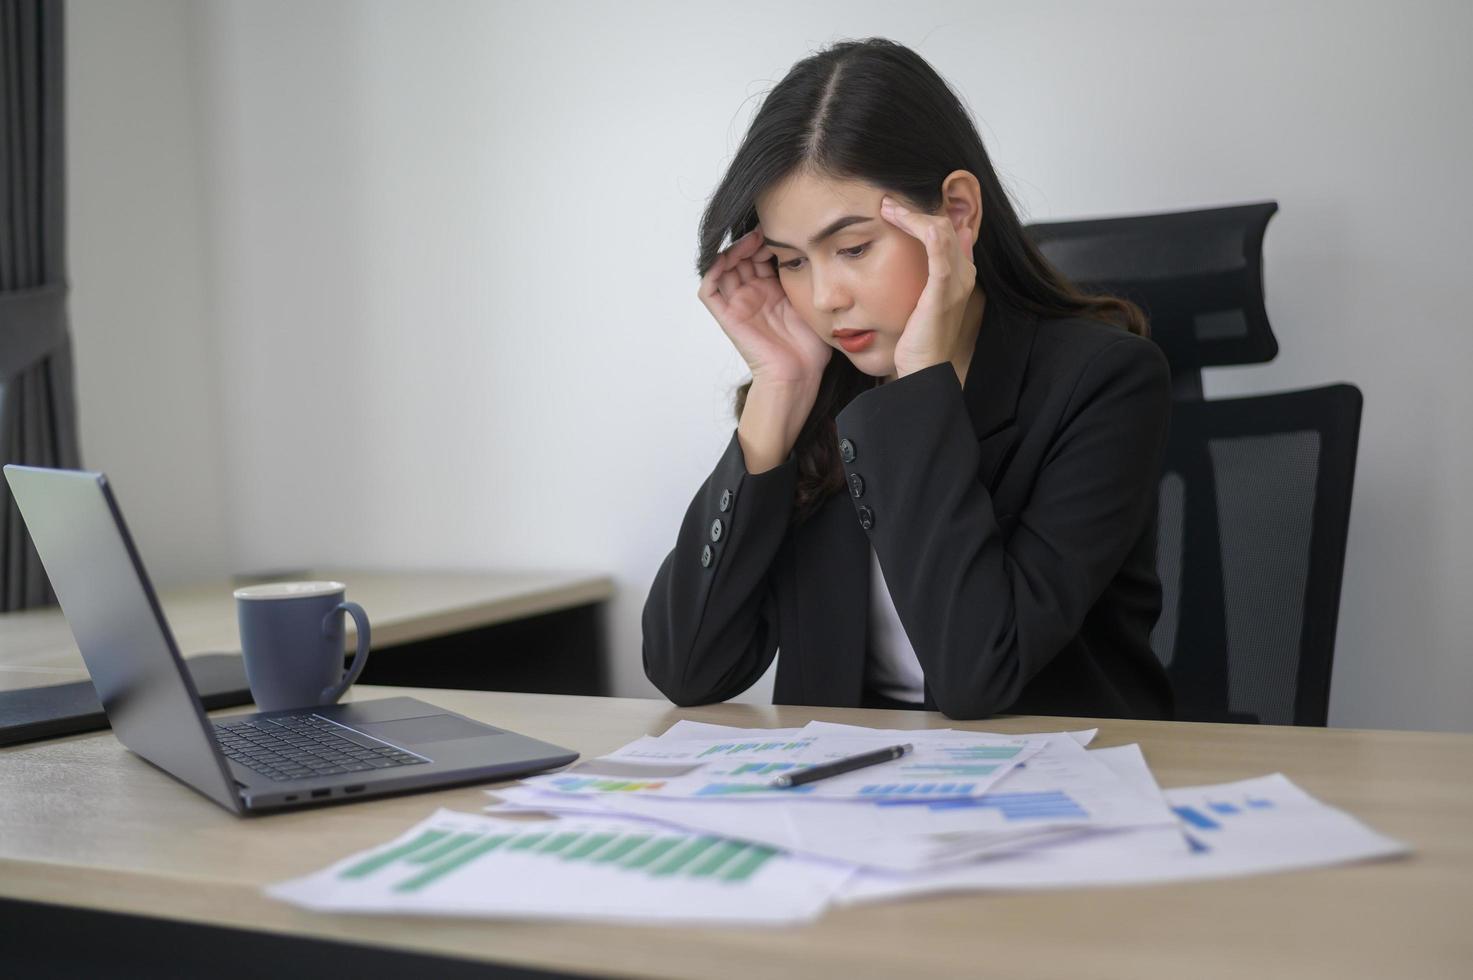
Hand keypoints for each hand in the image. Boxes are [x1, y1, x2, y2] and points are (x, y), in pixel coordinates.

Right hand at [697, 227, 832, 385]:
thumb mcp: (810, 300)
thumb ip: (804, 276)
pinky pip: (709, 291)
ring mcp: (738, 305)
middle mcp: (752, 295)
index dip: (765, 241)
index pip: (759, 256)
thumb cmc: (810, 346)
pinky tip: (726, 259)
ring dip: (732, 251)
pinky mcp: (727, 317)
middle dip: (750, 242)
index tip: (780, 230)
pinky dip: (711, 272)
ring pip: (722, 268)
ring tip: (750, 242)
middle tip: (764, 232)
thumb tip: (809, 246)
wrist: (800, 374)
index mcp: (771, 291)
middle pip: (740, 258)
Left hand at [879, 196, 977, 378]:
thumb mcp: (920, 301)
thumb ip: (921, 278)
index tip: (892, 208)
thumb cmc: (917, 339)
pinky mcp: (944, 291)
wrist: (924, 371)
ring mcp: (957, 281)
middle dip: (914, 209)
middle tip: (886, 203)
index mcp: (959, 273)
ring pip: (941, 229)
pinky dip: (922, 229)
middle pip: (945, 222)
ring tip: (887, 207)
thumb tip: (911, 257)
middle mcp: (964, 273)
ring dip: (912, 214)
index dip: (921, 213)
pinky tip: (902, 219)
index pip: (947, 228)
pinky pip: (939, 250)